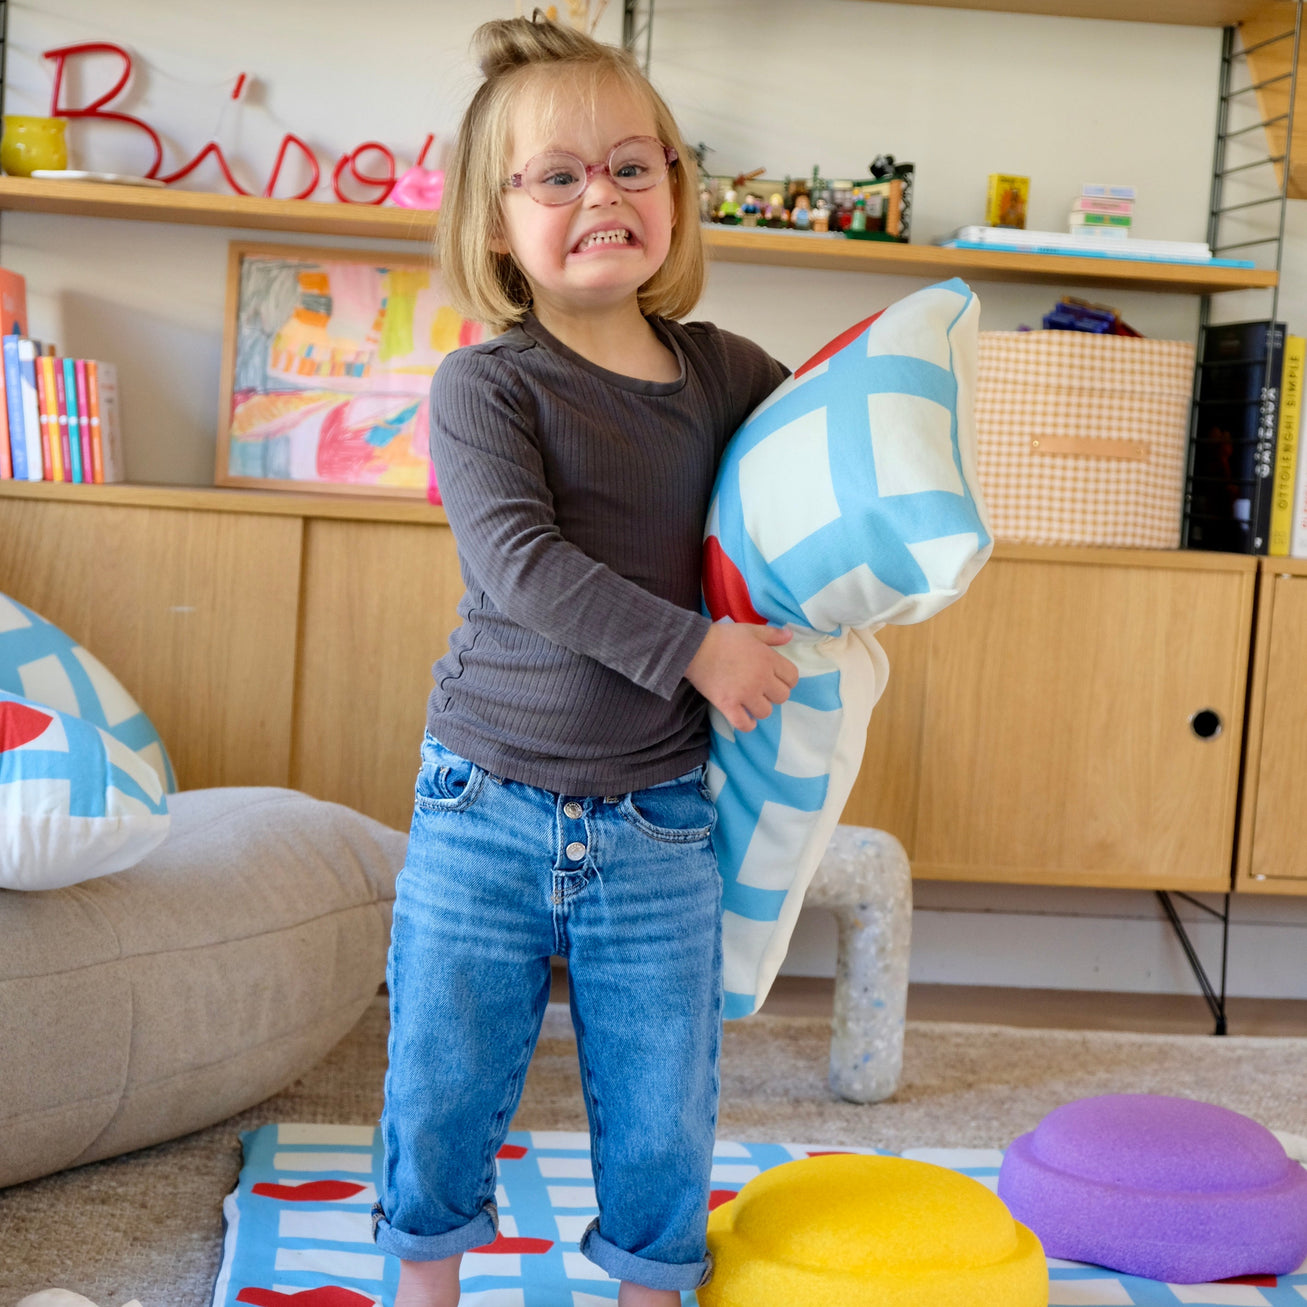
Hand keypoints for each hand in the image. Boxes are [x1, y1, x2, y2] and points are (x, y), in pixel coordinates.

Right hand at [684, 620, 798, 732]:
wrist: (694, 647)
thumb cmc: (723, 637)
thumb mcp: (750, 630)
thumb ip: (772, 634)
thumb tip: (790, 635)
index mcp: (768, 660)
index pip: (792, 677)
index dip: (787, 679)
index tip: (776, 679)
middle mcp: (761, 679)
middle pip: (782, 697)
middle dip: (774, 694)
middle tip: (762, 689)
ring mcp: (745, 694)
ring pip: (766, 712)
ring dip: (760, 708)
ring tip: (751, 702)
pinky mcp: (728, 705)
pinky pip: (744, 724)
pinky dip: (747, 724)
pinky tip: (746, 719)